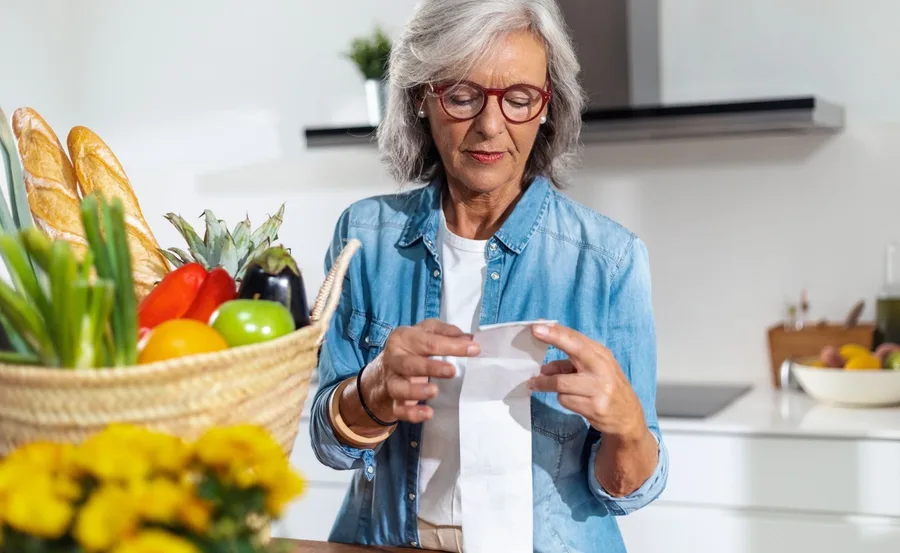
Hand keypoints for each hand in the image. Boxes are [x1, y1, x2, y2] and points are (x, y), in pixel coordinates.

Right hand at [366, 319, 479, 423]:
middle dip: (430, 367)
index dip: (452, 345)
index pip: (428, 341)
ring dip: (416, 391)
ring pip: (399, 388)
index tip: (474, 349)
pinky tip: (428, 413)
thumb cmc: (413, 348)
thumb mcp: (427, 333)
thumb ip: (446, 333)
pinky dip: (412, 413)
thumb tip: (468, 339)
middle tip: (452, 371)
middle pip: (410, 364)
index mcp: (403, 338)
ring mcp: (392, 381)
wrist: (384, 370)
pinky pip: (400, 409)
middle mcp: (394, 359)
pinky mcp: (393, 400)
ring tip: (434, 392)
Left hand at [528, 323, 645, 439]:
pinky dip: (563, 399)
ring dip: (546, 384)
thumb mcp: (592, 371)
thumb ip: (568, 365)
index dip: (556, 331)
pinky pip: (565, 400)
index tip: (537, 326)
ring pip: (561, 383)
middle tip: (534, 333)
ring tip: (538, 384)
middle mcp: (602, 369)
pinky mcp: (595, 407)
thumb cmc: (607, 388)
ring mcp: (599, 389)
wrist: (628, 417)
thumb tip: (543, 369)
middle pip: (574, 350)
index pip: (577, 339)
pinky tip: (573, 401)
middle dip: (554, 339)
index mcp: (602, 356)